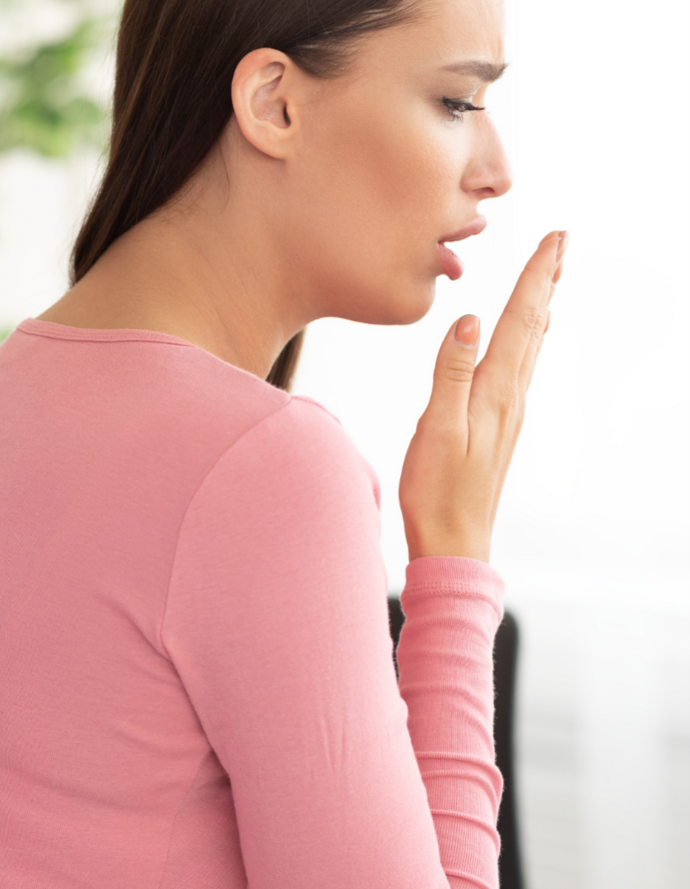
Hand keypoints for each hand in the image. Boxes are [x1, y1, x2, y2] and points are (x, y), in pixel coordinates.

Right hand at [400, 230, 564, 561]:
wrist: (454, 541)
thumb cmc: (436, 490)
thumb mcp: (437, 429)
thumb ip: (451, 373)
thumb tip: (469, 319)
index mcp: (494, 391)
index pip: (519, 321)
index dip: (535, 278)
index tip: (554, 240)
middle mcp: (509, 396)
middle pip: (532, 327)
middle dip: (544, 282)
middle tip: (561, 244)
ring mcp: (506, 412)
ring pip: (528, 346)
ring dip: (537, 308)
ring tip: (547, 280)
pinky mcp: (497, 425)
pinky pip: (517, 368)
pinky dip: (525, 340)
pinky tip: (525, 339)